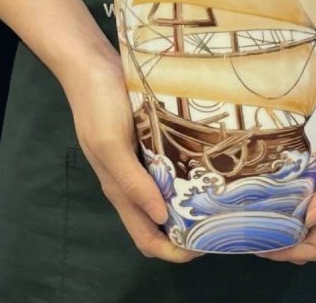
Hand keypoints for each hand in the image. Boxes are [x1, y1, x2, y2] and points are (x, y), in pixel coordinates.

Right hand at [59, 47, 203, 262]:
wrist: (93, 65)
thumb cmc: (99, 104)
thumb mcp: (110, 143)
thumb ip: (131, 181)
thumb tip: (161, 216)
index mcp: (119, 189)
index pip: (146, 237)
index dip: (173, 251)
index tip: (205, 247)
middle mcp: (132, 181)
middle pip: (161, 221)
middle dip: (189, 230)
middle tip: (223, 222)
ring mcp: (141, 161)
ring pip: (169, 195)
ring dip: (192, 203)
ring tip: (223, 197)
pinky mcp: (149, 142)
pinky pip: (172, 167)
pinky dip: (189, 174)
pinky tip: (211, 164)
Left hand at [255, 45, 315, 263]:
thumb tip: (312, 219)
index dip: (291, 252)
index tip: (260, 246)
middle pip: (298, 228)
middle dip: (273, 237)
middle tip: (239, 228)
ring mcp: (315, 167)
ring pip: (290, 203)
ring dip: (269, 212)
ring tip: (238, 206)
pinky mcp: (307, 149)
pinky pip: (287, 173)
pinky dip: (270, 182)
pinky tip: (248, 174)